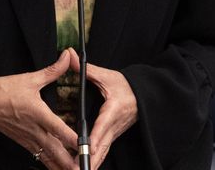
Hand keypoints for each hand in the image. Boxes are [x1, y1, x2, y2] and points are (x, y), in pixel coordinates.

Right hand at [0, 50, 79, 169]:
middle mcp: (34, 129)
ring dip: (61, 165)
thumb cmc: (4, 90)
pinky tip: (58, 167)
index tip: (86, 145)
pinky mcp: (23, 142)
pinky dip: (50, 163)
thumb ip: (52, 71)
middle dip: (70, 161)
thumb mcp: (30, 78)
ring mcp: (28, 138)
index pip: (59, 129)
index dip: (73, 139)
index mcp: (38, 113)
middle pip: (56, 150)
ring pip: (48, 157)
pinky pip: (40, 156)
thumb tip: (67, 58)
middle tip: (84, 166)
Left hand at [68, 48, 137, 168]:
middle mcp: (115, 124)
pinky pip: (104, 152)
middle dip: (91, 158)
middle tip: (77, 168)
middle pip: (102, 146)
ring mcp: (115, 133)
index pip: (102, 124)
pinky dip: (95, 161)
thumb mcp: (106, 76)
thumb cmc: (125, 85)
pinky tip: (86, 168)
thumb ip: (86, 69)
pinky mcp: (114, 137)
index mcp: (113, 109)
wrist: (144, 94)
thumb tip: (70, 57)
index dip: (95, 137)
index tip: (87, 147)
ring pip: (103, 152)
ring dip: (93, 163)